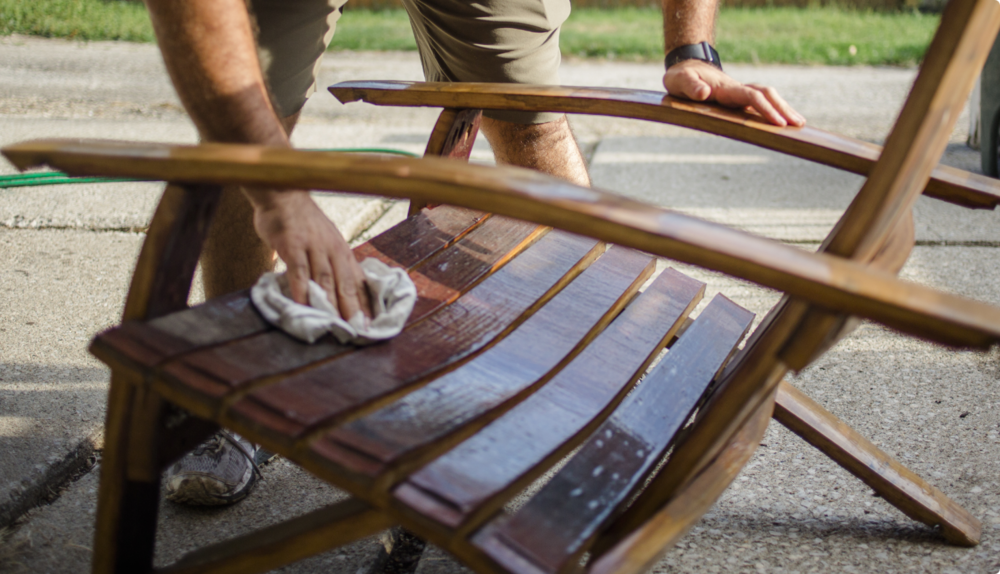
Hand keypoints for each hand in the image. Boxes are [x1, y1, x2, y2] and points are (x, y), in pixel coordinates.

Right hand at [248, 190, 372, 320]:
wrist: (284, 194)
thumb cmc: (304, 223)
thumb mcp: (327, 241)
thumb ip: (334, 265)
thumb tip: (346, 291)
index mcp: (343, 252)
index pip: (358, 282)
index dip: (366, 305)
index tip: (371, 325)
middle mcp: (333, 250)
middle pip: (346, 284)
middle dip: (353, 309)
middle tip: (358, 331)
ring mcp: (313, 247)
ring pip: (325, 279)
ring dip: (331, 304)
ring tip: (336, 325)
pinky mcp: (292, 245)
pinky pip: (298, 270)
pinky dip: (301, 289)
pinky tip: (303, 306)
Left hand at [663, 60, 805, 126]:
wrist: (686, 69)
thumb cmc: (680, 78)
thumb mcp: (678, 81)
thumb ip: (690, 86)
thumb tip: (704, 93)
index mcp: (725, 88)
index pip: (752, 97)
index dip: (765, 109)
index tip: (778, 123)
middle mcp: (737, 89)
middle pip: (767, 94)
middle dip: (783, 108)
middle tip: (799, 125)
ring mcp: (739, 93)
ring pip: (767, 97)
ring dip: (783, 108)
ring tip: (799, 124)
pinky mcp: (738, 98)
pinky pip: (760, 103)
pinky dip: (774, 110)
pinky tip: (782, 121)